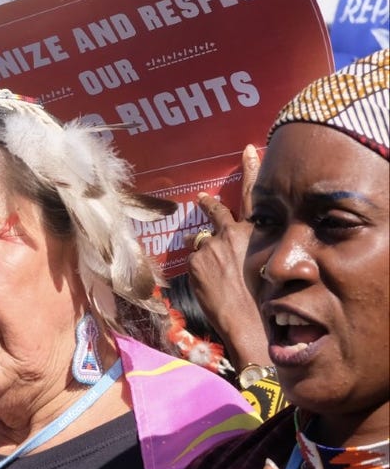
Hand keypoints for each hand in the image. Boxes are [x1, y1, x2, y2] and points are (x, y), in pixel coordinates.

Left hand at [187, 144, 266, 367]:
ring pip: (202, 241)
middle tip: (202, 196)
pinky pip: (195, 260)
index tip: (248, 150)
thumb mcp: (272, 262)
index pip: (254, 194)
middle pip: (219, 212)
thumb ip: (257, 245)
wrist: (253, 317)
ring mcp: (213, 245)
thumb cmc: (269, 296)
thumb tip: (238, 242)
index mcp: (258, 230)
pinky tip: (208, 282)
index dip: (251, 170)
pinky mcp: (197, 259)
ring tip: (204, 256)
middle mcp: (235, 232)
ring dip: (202, 247)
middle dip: (209, 203)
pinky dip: (199, 268)